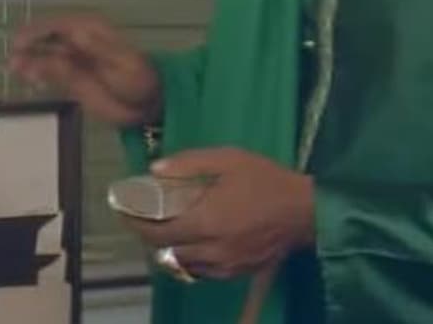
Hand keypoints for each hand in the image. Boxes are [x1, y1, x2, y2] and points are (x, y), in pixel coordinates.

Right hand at [7, 13, 160, 126]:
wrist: (147, 103)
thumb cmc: (137, 79)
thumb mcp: (120, 63)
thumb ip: (95, 49)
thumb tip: (72, 34)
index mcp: (90, 30)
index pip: (58, 24)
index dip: (37, 31)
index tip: (20, 41)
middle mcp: (78, 40)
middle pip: (46, 38)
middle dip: (28, 46)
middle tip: (13, 59)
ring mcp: (73, 58)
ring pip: (44, 54)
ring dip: (29, 60)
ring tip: (15, 70)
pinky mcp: (71, 76)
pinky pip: (49, 70)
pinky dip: (36, 72)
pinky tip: (28, 78)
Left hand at [126, 147, 314, 280]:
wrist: (306, 211)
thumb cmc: (267, 180)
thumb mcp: (229, 159)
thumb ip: (190, 163)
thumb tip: (155, 170)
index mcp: (206, 222)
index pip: (157, 232)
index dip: (136, 224)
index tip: (125, 211)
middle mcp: (211, 249)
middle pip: (165, 251)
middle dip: (148, 236)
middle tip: (142, 218)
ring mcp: (224, 265)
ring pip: (182, 265)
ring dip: (169, 249)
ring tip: (165, 229)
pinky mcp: (237, 273)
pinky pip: (202, 272)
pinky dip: (190, 259)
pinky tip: (192, 243)